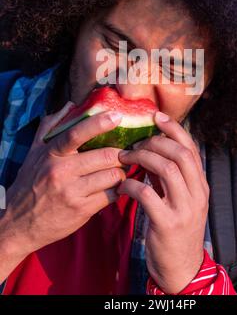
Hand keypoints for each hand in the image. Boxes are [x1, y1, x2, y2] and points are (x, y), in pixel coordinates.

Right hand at [0, 101, 125, 268]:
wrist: (19, 224)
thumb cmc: (30, 183)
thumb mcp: (34, 152)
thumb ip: (51, 126)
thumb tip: (71, 105)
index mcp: (51, 154)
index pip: (76, 134)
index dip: (98, 123)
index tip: (116, 116)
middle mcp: (61, 172)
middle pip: (105, 156)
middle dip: (120, 154)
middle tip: (124, 154)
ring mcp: (72, 192)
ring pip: (112, 176)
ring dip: (120, 173)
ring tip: (117, 172)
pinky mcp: (82, 210)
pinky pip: (111, 195)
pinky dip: (116, 190)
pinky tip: (111, 188)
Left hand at [117, 111, 208, 293]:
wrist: (181, 267)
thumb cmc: (176, 227)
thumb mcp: (180, 199)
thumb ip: (170, 175)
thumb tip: (153, 149)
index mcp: (201, 184)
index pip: (190, 148)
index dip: (173, 128)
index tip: (156, 116)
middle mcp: (198, 193)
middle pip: (179, 154)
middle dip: (154, 142)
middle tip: (135, 144)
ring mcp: (185, 209)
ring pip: (166, 169)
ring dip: (142, 158)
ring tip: (126, 159)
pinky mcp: (168, 223)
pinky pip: (147, 194)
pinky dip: (132, 184)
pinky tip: (123, 185)